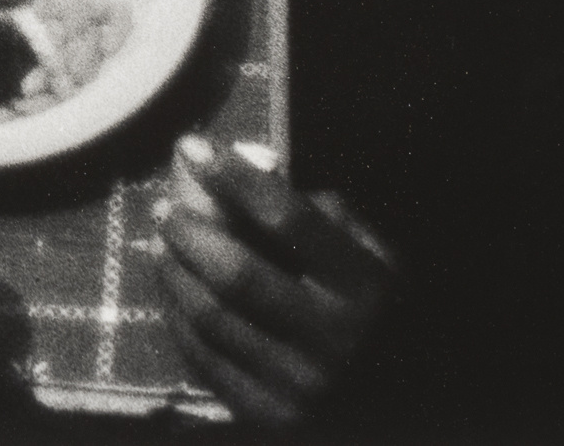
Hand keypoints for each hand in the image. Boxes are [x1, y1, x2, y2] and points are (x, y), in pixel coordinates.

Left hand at [158, 136, 396, 430]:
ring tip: (160, 241)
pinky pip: (204, 359)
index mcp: (364, 287)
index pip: (289, 221)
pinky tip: (173, 288)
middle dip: (189, 230)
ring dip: (174, 271)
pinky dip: (178, 317)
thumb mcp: (371, 256)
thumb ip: (318, 212)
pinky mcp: (270, 416)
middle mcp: (333, 339)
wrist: (403, 403)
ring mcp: (300, 384)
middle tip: (163, 205)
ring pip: (211, 317)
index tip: (193, 148)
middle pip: (236, 273)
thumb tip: (247, 164)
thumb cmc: (376, 311)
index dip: (235, 179)